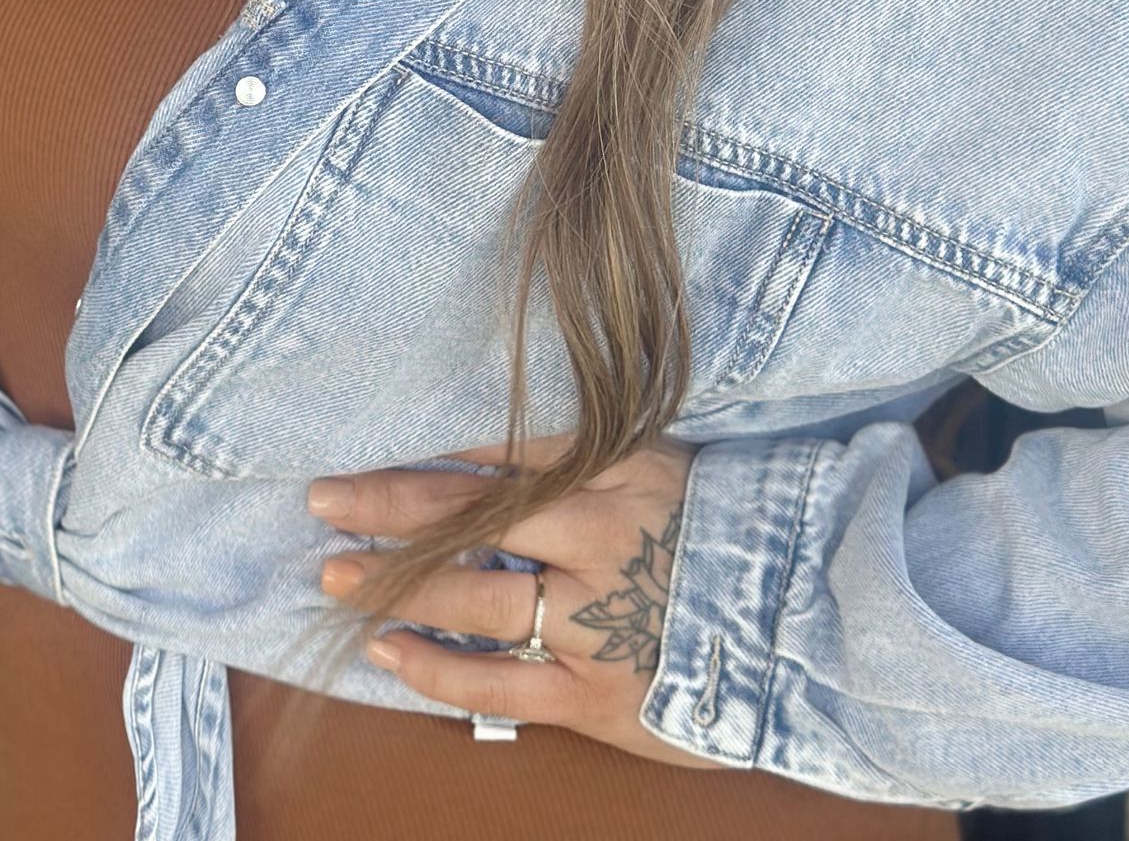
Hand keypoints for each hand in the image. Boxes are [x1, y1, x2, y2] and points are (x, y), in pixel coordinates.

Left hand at [308, 428, 710, 766]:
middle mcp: (600, 536)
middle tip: (321, 499)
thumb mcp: (659, 462)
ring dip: (397, 584)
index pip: (501, 449)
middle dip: (388, 506)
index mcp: (617, 469)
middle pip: (473, 514)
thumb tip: (484, 434)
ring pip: (476, 596)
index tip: (360, 448)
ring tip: (335, 574)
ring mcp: (598, 618)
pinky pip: (500, 684)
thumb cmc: (720, 534)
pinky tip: (389, 651)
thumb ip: (582, 451)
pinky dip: (438, 669)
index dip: (424, 451)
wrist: (806, 625)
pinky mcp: (598, 693)